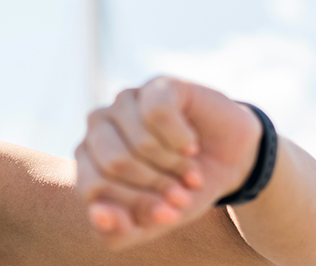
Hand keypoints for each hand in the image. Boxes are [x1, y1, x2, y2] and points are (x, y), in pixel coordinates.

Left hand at [74, 76, 262, 248]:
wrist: (228, 161)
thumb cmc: (180, 190)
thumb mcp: (151, 220)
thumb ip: (118, 230)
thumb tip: (98, 215)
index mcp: (87, 158)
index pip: (94, 187)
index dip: (134, 206)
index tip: (167, 216)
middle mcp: (98, 125)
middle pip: (116, 163)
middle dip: (155, 186)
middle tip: (181, 195)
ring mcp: (125, 101)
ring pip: (140, 141)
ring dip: (174, 166)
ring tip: (190, 174)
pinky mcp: (157, 85)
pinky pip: (159, 115)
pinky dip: (181, 140)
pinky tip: (191, 146)